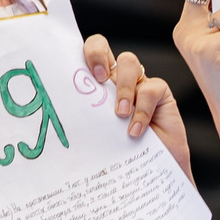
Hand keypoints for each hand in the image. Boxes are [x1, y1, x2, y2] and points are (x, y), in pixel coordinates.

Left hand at [85, 34, 187, 174]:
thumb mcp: (99, 137)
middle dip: (97, 56)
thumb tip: (59, 125)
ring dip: (122, 87)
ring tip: (120, 115)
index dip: (84, 55)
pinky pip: (150, 89)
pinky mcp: (160, 93)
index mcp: (95, 86)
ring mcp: (138, 83)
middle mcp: (115, 79)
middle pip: (102, 46)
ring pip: (128, 62)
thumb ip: (87, 123)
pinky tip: (135, 131)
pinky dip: (141, 110)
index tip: (86, 75)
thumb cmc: (122, 156)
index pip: (84, 57)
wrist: (154, 173)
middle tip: (98, 80)